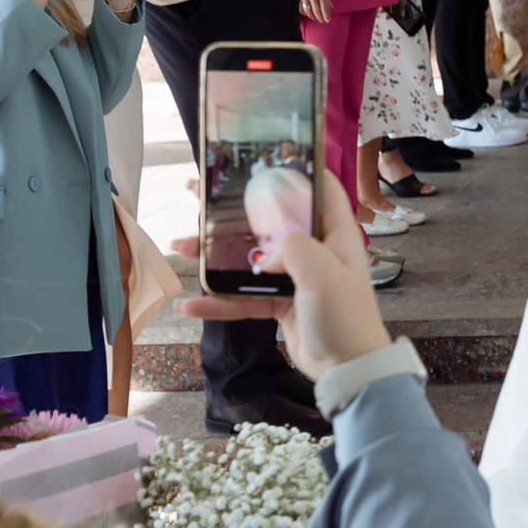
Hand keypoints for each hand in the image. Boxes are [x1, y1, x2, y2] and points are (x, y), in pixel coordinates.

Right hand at [176, 165, 392, 379]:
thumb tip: (266, 256)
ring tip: (180, 247)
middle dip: (234, 211)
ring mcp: (296, 278)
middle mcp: (315, 251)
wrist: (347, 369)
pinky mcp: (282, 304)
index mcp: (334, 235)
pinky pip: (244, 298)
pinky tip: (190, 304)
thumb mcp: (322, 272)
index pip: (320, 190)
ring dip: (214, 256)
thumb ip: (292, 248)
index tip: (265, 158)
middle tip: (198, 195)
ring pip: (249, 260)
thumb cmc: (346, 318)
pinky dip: (218, 301)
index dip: (297, 170)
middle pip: (269, 222)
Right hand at [299, 0, 331, 23]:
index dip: (326, 16)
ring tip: (315, 18)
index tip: (327, 21)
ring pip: (308, 11)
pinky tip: (306, 14)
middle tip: (321, 21)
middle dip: (319, 18)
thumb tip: (331, 8)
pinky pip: (300, 8)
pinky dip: (303, 12)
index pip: (324, 8)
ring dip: (312, 16)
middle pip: (316, 11)